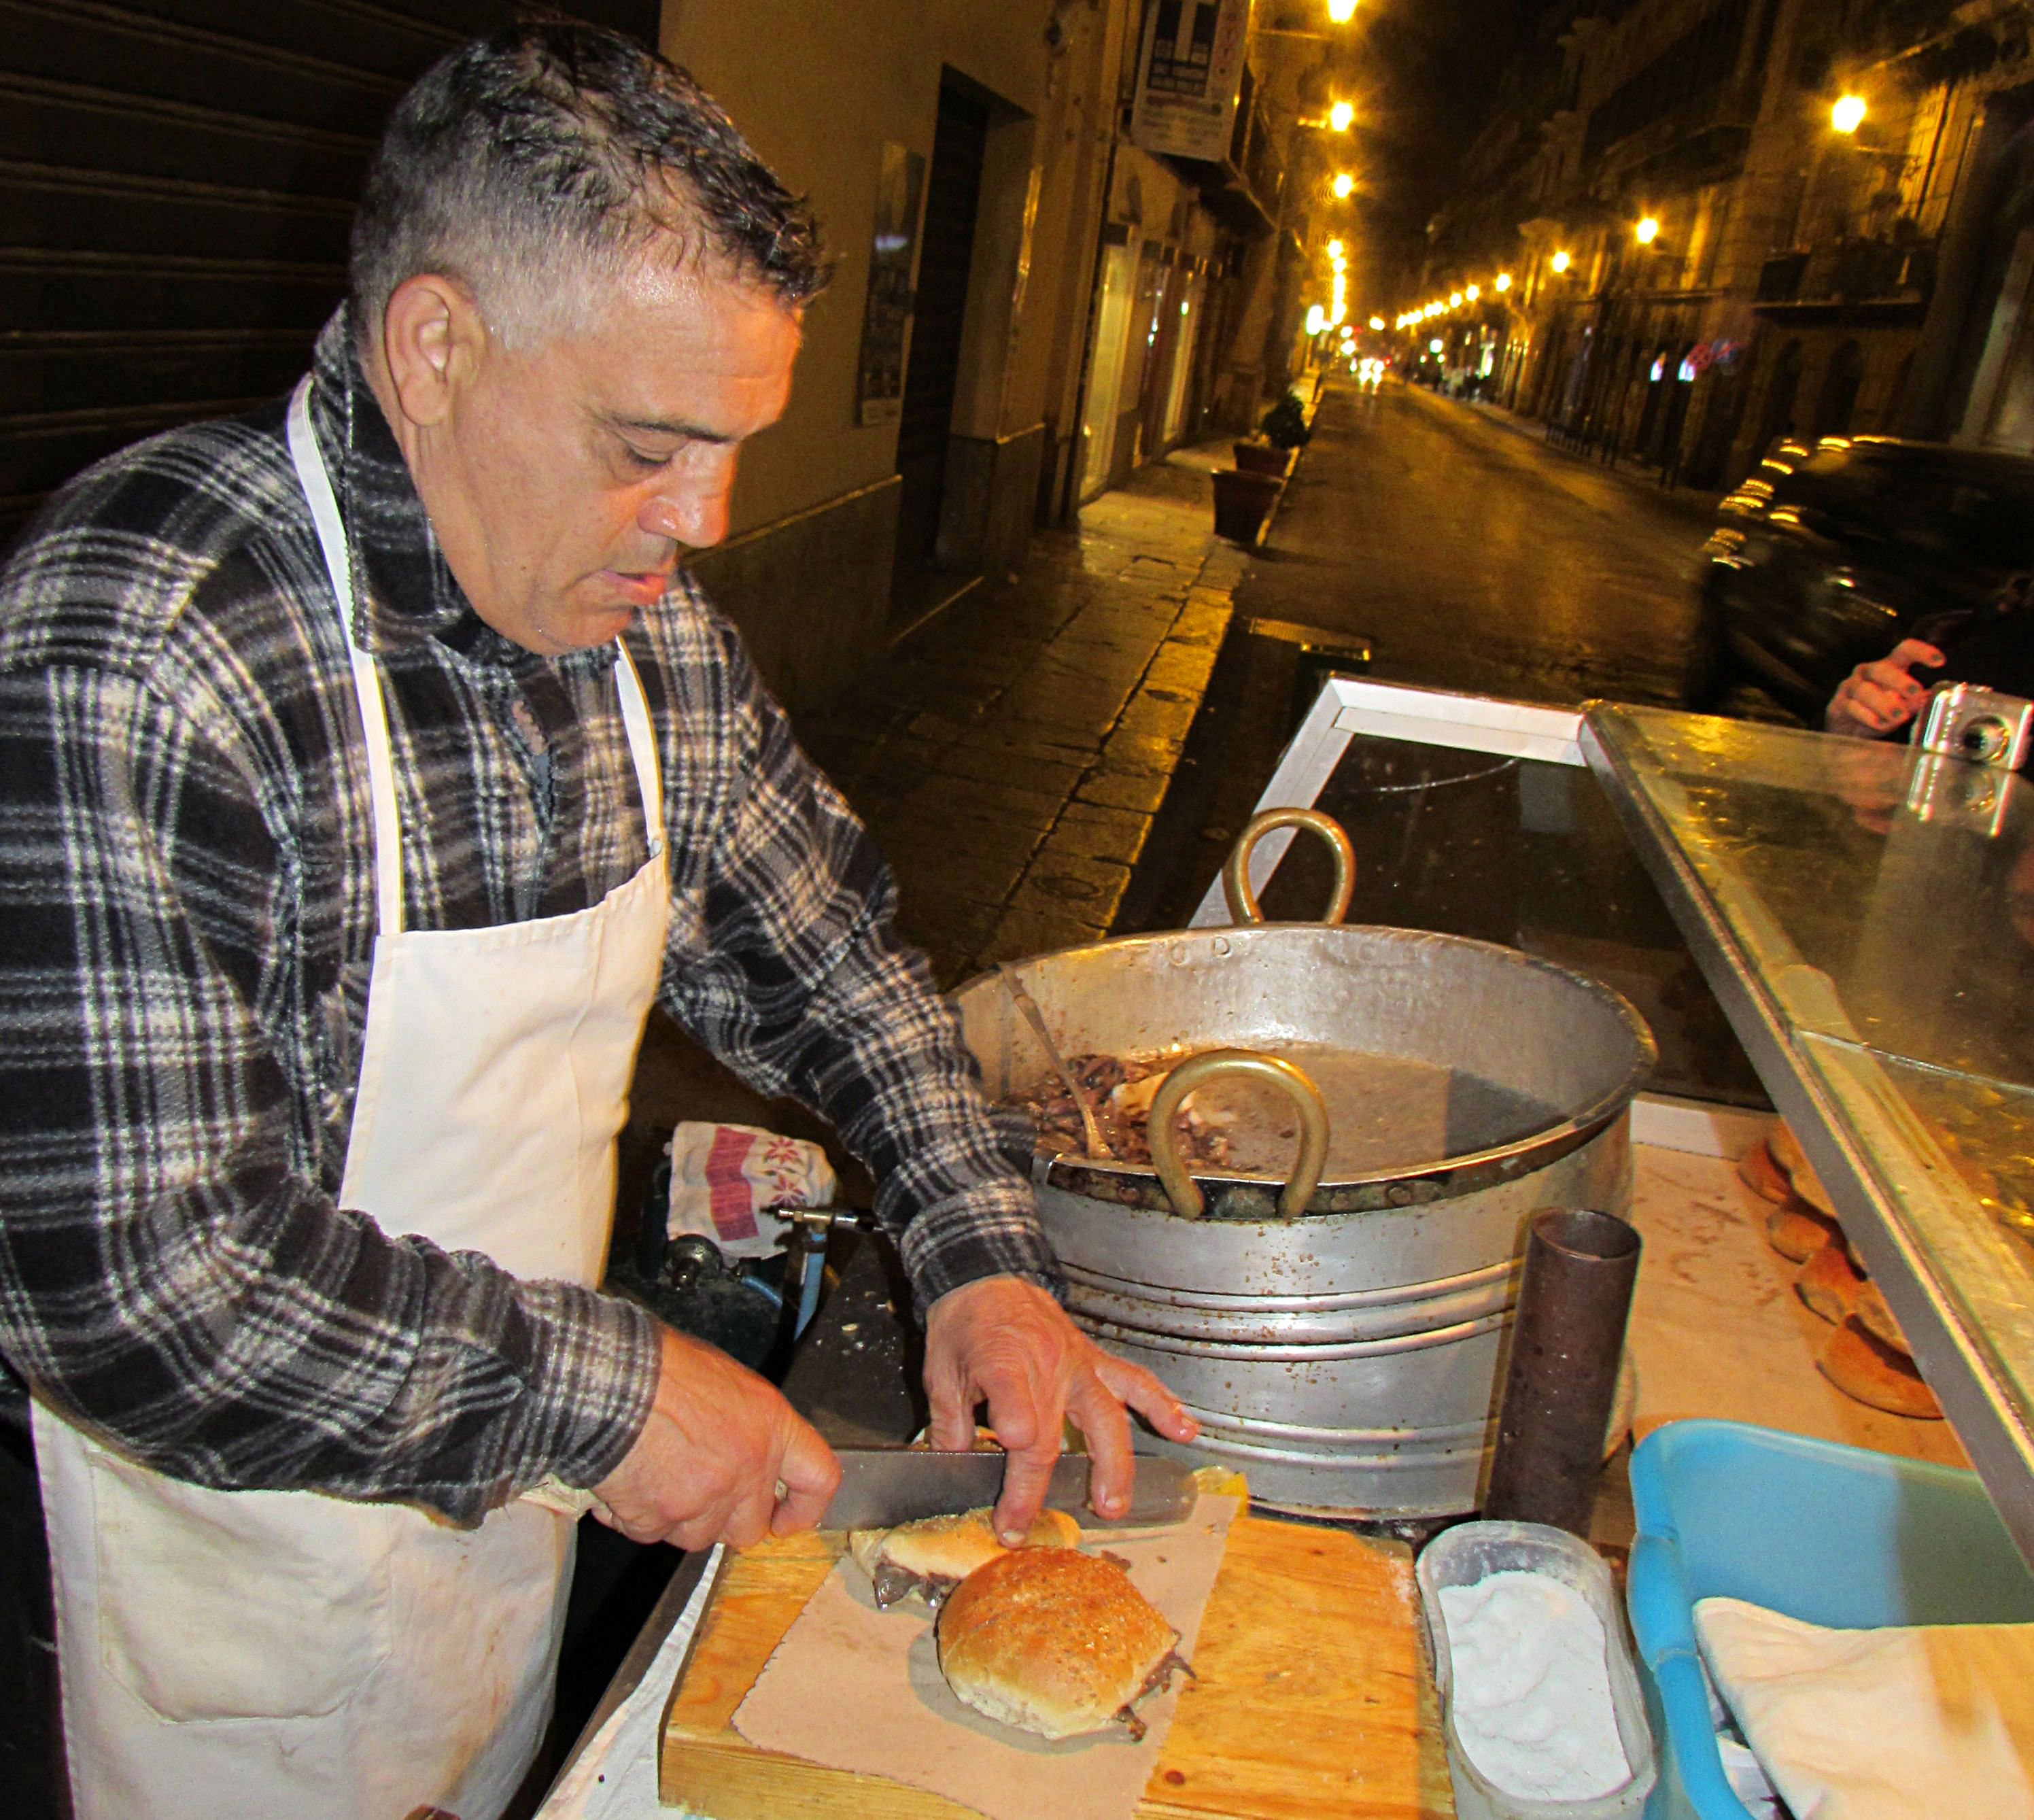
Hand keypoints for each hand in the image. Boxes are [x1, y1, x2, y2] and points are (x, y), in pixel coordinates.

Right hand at [592, 1326, 838, 1549]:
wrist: (611, 1382)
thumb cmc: (662, 1369)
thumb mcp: (727, 1379)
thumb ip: (749, 1426)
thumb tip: (746, 1450)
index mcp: (772, 1426)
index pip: (819, 1478)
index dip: (805, 1508)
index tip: (788, 1520)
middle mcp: (749, 1467)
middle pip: (750, 1527)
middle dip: (724, 1519)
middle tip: (697, 1493)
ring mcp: (706, 1499)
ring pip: (699, 1537)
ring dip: (677, 1518)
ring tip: (655, 1473)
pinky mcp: (663, 1519)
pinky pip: (654, 1534)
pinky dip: (637, 1517)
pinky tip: (627, 1481)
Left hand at [922, 1275, 1197, 1544]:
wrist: (987, 1274)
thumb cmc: (963, 1322)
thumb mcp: (940, 1368)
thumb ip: (948, 1421)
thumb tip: (953, 1466)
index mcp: (1001, 1360)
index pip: (1011, 1398)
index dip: (1014, 1426)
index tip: (1010, 1449)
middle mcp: (1044, 1364)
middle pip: (1050, 1431)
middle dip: (1036, 1484)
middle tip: (1023, 1523)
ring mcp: (1076, 1363)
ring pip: (1105, 1415)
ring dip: (1111, 1464)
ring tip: (1113, 1503)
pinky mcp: (1094, 1360)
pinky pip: (1134, 1382)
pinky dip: (1162, 1405)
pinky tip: (1183, 1428)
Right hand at [1825, 639, 1943, 737]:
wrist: (1847, 732)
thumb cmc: (1878, 714)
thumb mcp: (1901, 708)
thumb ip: (1913, 703)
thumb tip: (1924, 698)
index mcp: (1889, 667)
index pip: (1905, 650)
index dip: (1922, 652)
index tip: (1940, 661)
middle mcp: (1868, 672)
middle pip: (1882, 669)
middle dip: (1899, 680)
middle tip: (1915, 691)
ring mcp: (1851, 687)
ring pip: (1865, 690)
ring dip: (1883, 703)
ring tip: (1899, 716)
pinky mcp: (1838, 704)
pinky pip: (1851, 706)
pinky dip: (1866, 716)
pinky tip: (1878, 723)